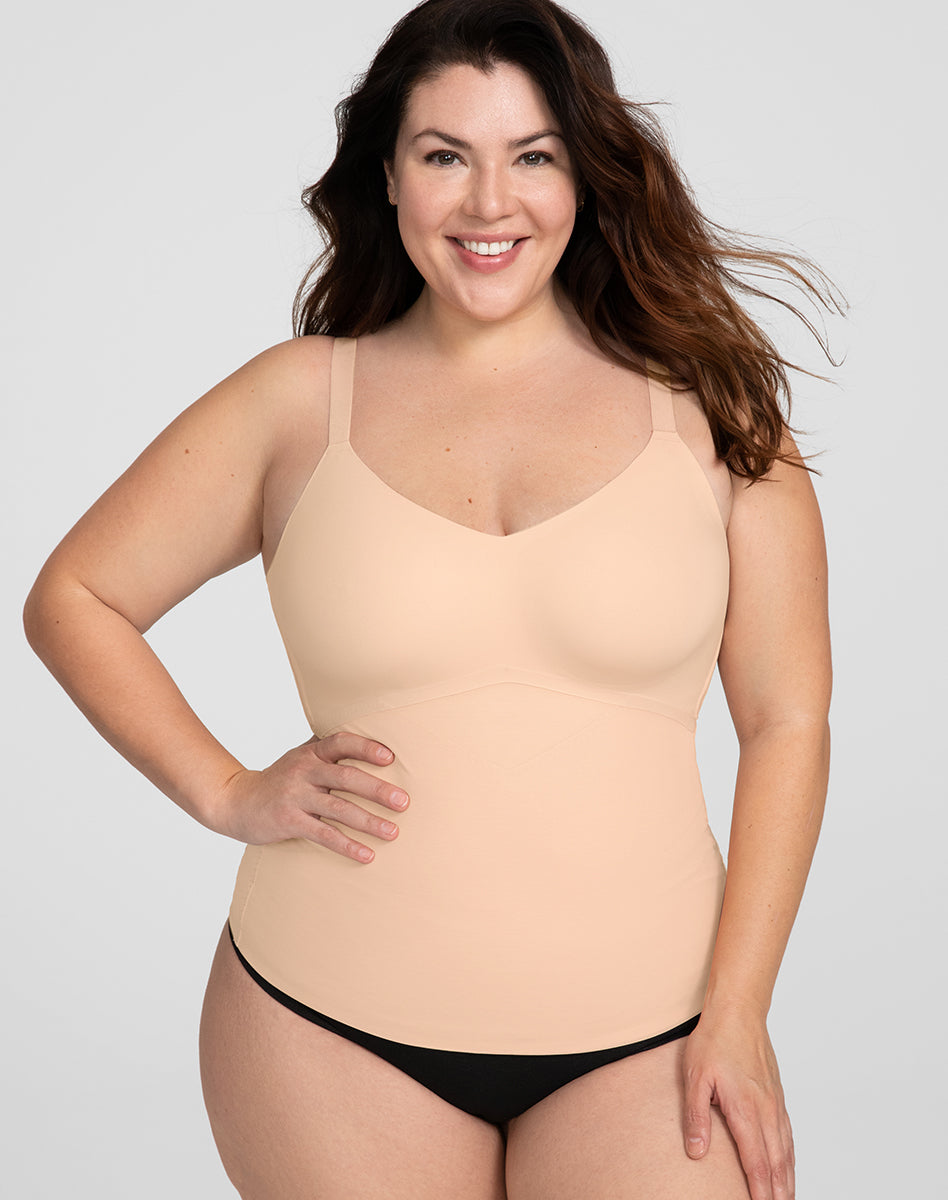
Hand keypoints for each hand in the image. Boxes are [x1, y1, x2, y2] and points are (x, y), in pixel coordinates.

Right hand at [209, 732, 408, 861]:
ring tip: (393, 832)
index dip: (366, 747)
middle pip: (346, 777)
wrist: (237, 801)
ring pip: (339, 809)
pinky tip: (367, 854)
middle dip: (377, 790)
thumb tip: (370, 737)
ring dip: (369, 822)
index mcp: (311, 753)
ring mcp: (296, 796)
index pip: (341, 742)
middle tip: (404, 801)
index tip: (390, 758)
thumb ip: (327, 749)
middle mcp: (304, 771)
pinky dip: (347, 845)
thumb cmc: (280, 779)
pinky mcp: (289, 821)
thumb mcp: (300, 757)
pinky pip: (323, 834)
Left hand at [682, 1008, 793, 1198]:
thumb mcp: (695, 1076)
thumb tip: (696, 1152)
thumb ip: (696, 1116)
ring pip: (785, 1151)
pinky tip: (787, 1165)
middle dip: (777, 1192)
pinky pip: (787, 1133)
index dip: (758, 1191)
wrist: (739, 1010)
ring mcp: (775, 1103)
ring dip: (786, 1179)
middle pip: (776, 1163)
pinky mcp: (777, 1095)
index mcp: (745, 1109)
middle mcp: (766, 1110)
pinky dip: (790, 1156)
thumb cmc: (714, 1040)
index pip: (755, 1162)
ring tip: (786, 1199)